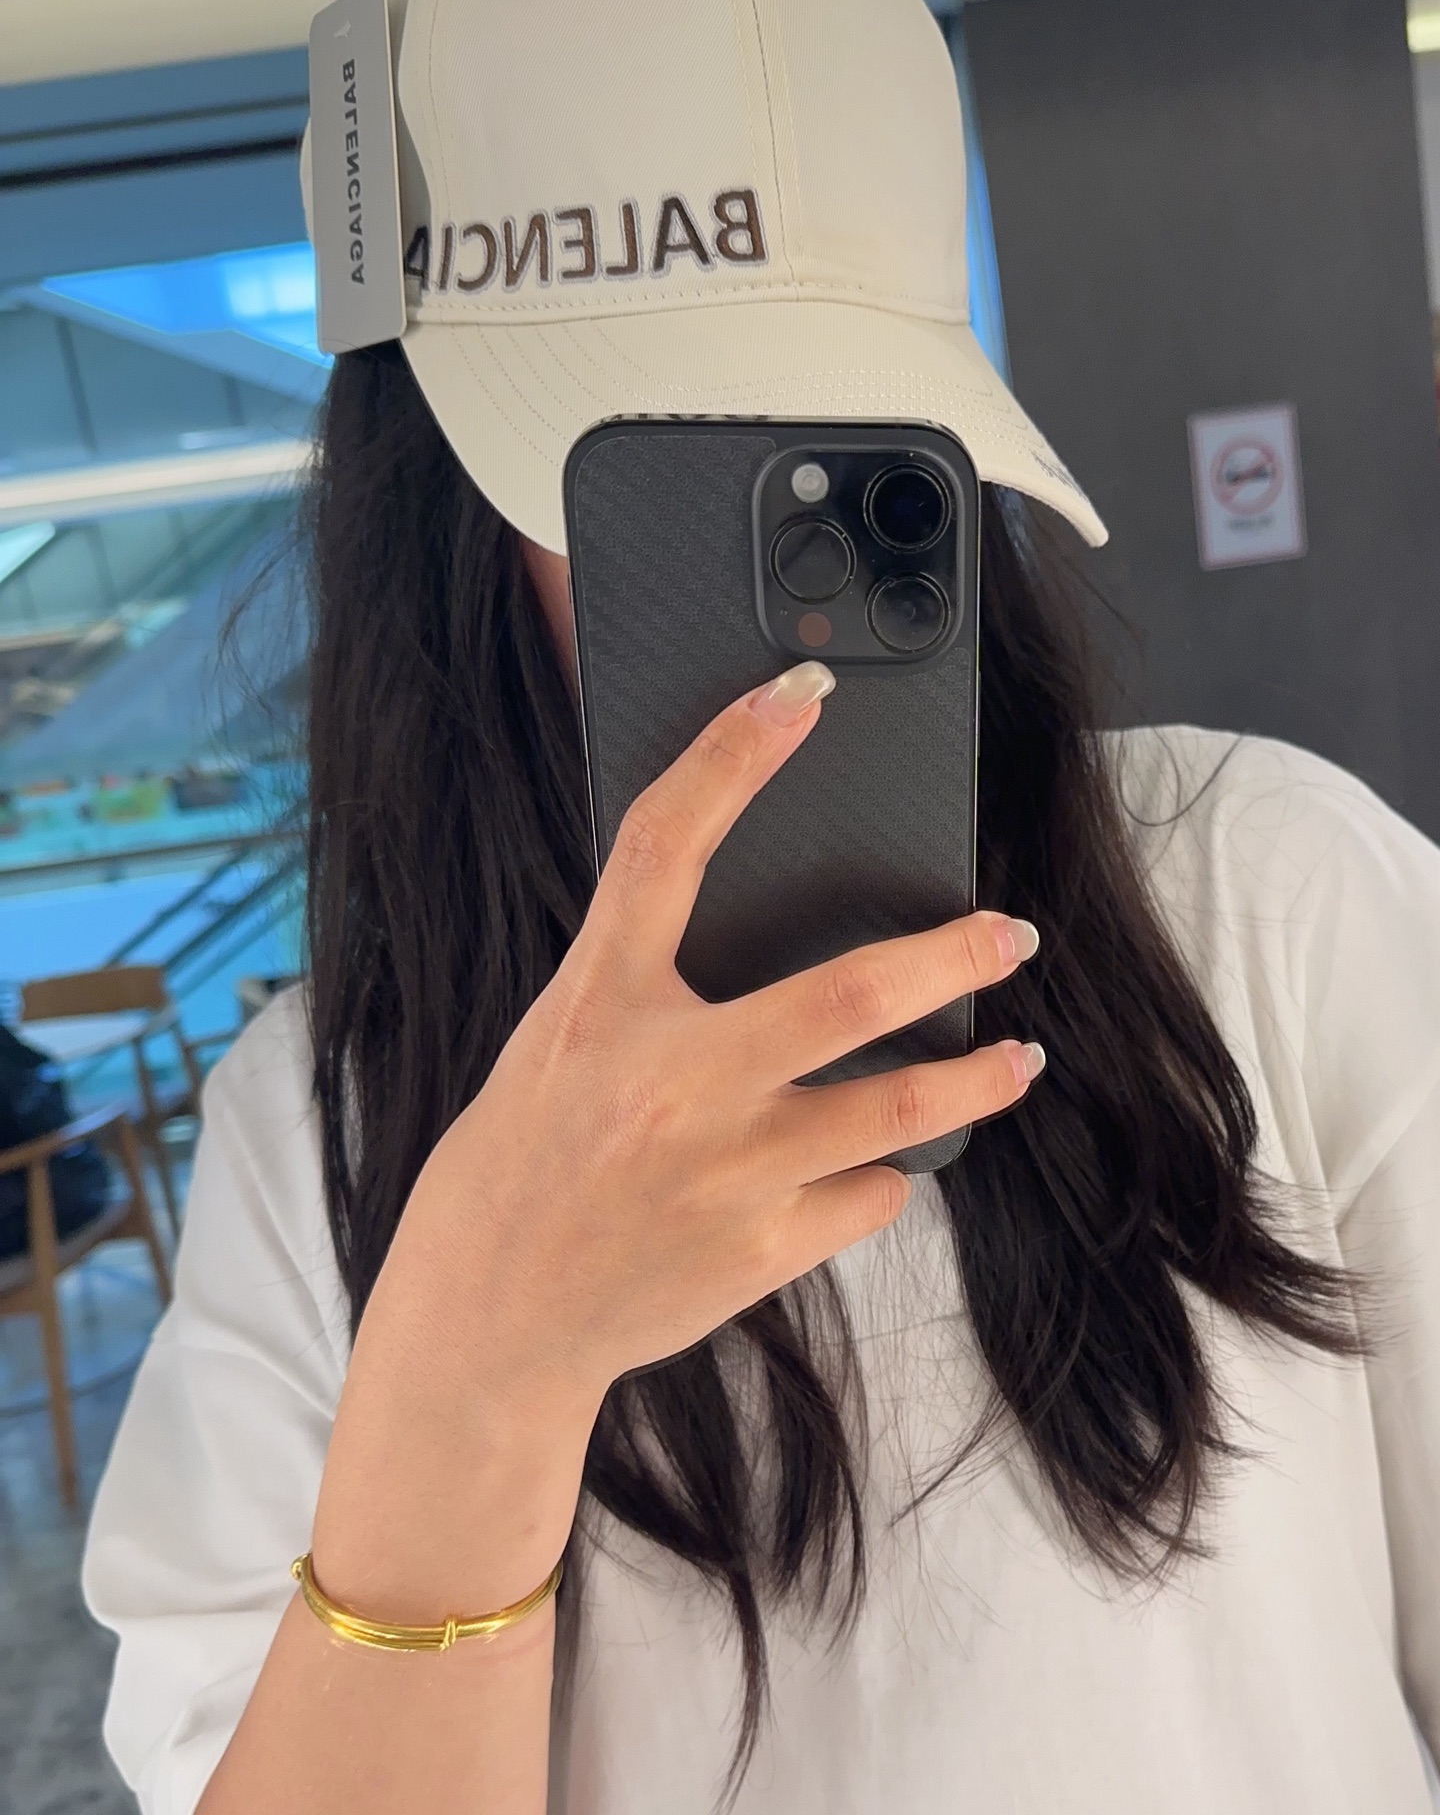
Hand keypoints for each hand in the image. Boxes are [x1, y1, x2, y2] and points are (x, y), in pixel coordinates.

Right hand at [404, 659, 1040, 1411]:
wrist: (490, 1324)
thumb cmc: (517, 1168)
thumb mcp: (556, 1044)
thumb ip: (639, 988)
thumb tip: (746, 936)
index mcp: (598, 1007)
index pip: (667, 848)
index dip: (733, 756)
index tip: (800, 693)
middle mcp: (670, 1082)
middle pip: (847, 992)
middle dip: (951, 955)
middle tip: (1010, 932)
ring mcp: (725, 1173)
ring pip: (897, 1106)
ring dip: (975, 1079)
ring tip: (1016, 1059)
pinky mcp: (760, 1251)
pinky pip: (866, 1194)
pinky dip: (876, 1173)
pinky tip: (858, 1171)